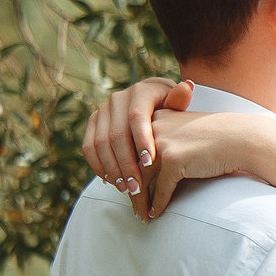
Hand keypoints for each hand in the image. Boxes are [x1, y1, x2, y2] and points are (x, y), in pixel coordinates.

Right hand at [82, 77, 191, 215]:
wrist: (151, 99)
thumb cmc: (170, 106)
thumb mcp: (177, 102)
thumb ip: (179, 100)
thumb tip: (186, 87)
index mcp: (140, 92)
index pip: (137, 118)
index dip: (141, 141)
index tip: (149, 163)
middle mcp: (117, 99)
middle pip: (116, 135)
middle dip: (126, 164)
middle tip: (137, 186)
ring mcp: (102, 110)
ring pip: (100, 144)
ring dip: (112, 169)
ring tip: (126, 188)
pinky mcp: (92, 123)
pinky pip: (88, 147)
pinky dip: (98, 166)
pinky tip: (112, 181)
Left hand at [138, 109, 275, 216]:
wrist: (243, 138)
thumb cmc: (219, 136)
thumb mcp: (186, 130)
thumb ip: (165, 139)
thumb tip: (145, 163)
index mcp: (155, 117)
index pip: (130, 146)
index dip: (125, 168)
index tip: (125, 183)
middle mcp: (154, 127)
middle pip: (131, 163)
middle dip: (128, 186)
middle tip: (130, 202)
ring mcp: (162, 144)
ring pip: (141, 179)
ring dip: (139, 200)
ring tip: (141, 214)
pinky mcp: (173, 160)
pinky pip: (160, 189)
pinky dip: (157, 204)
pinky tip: (156, 214)